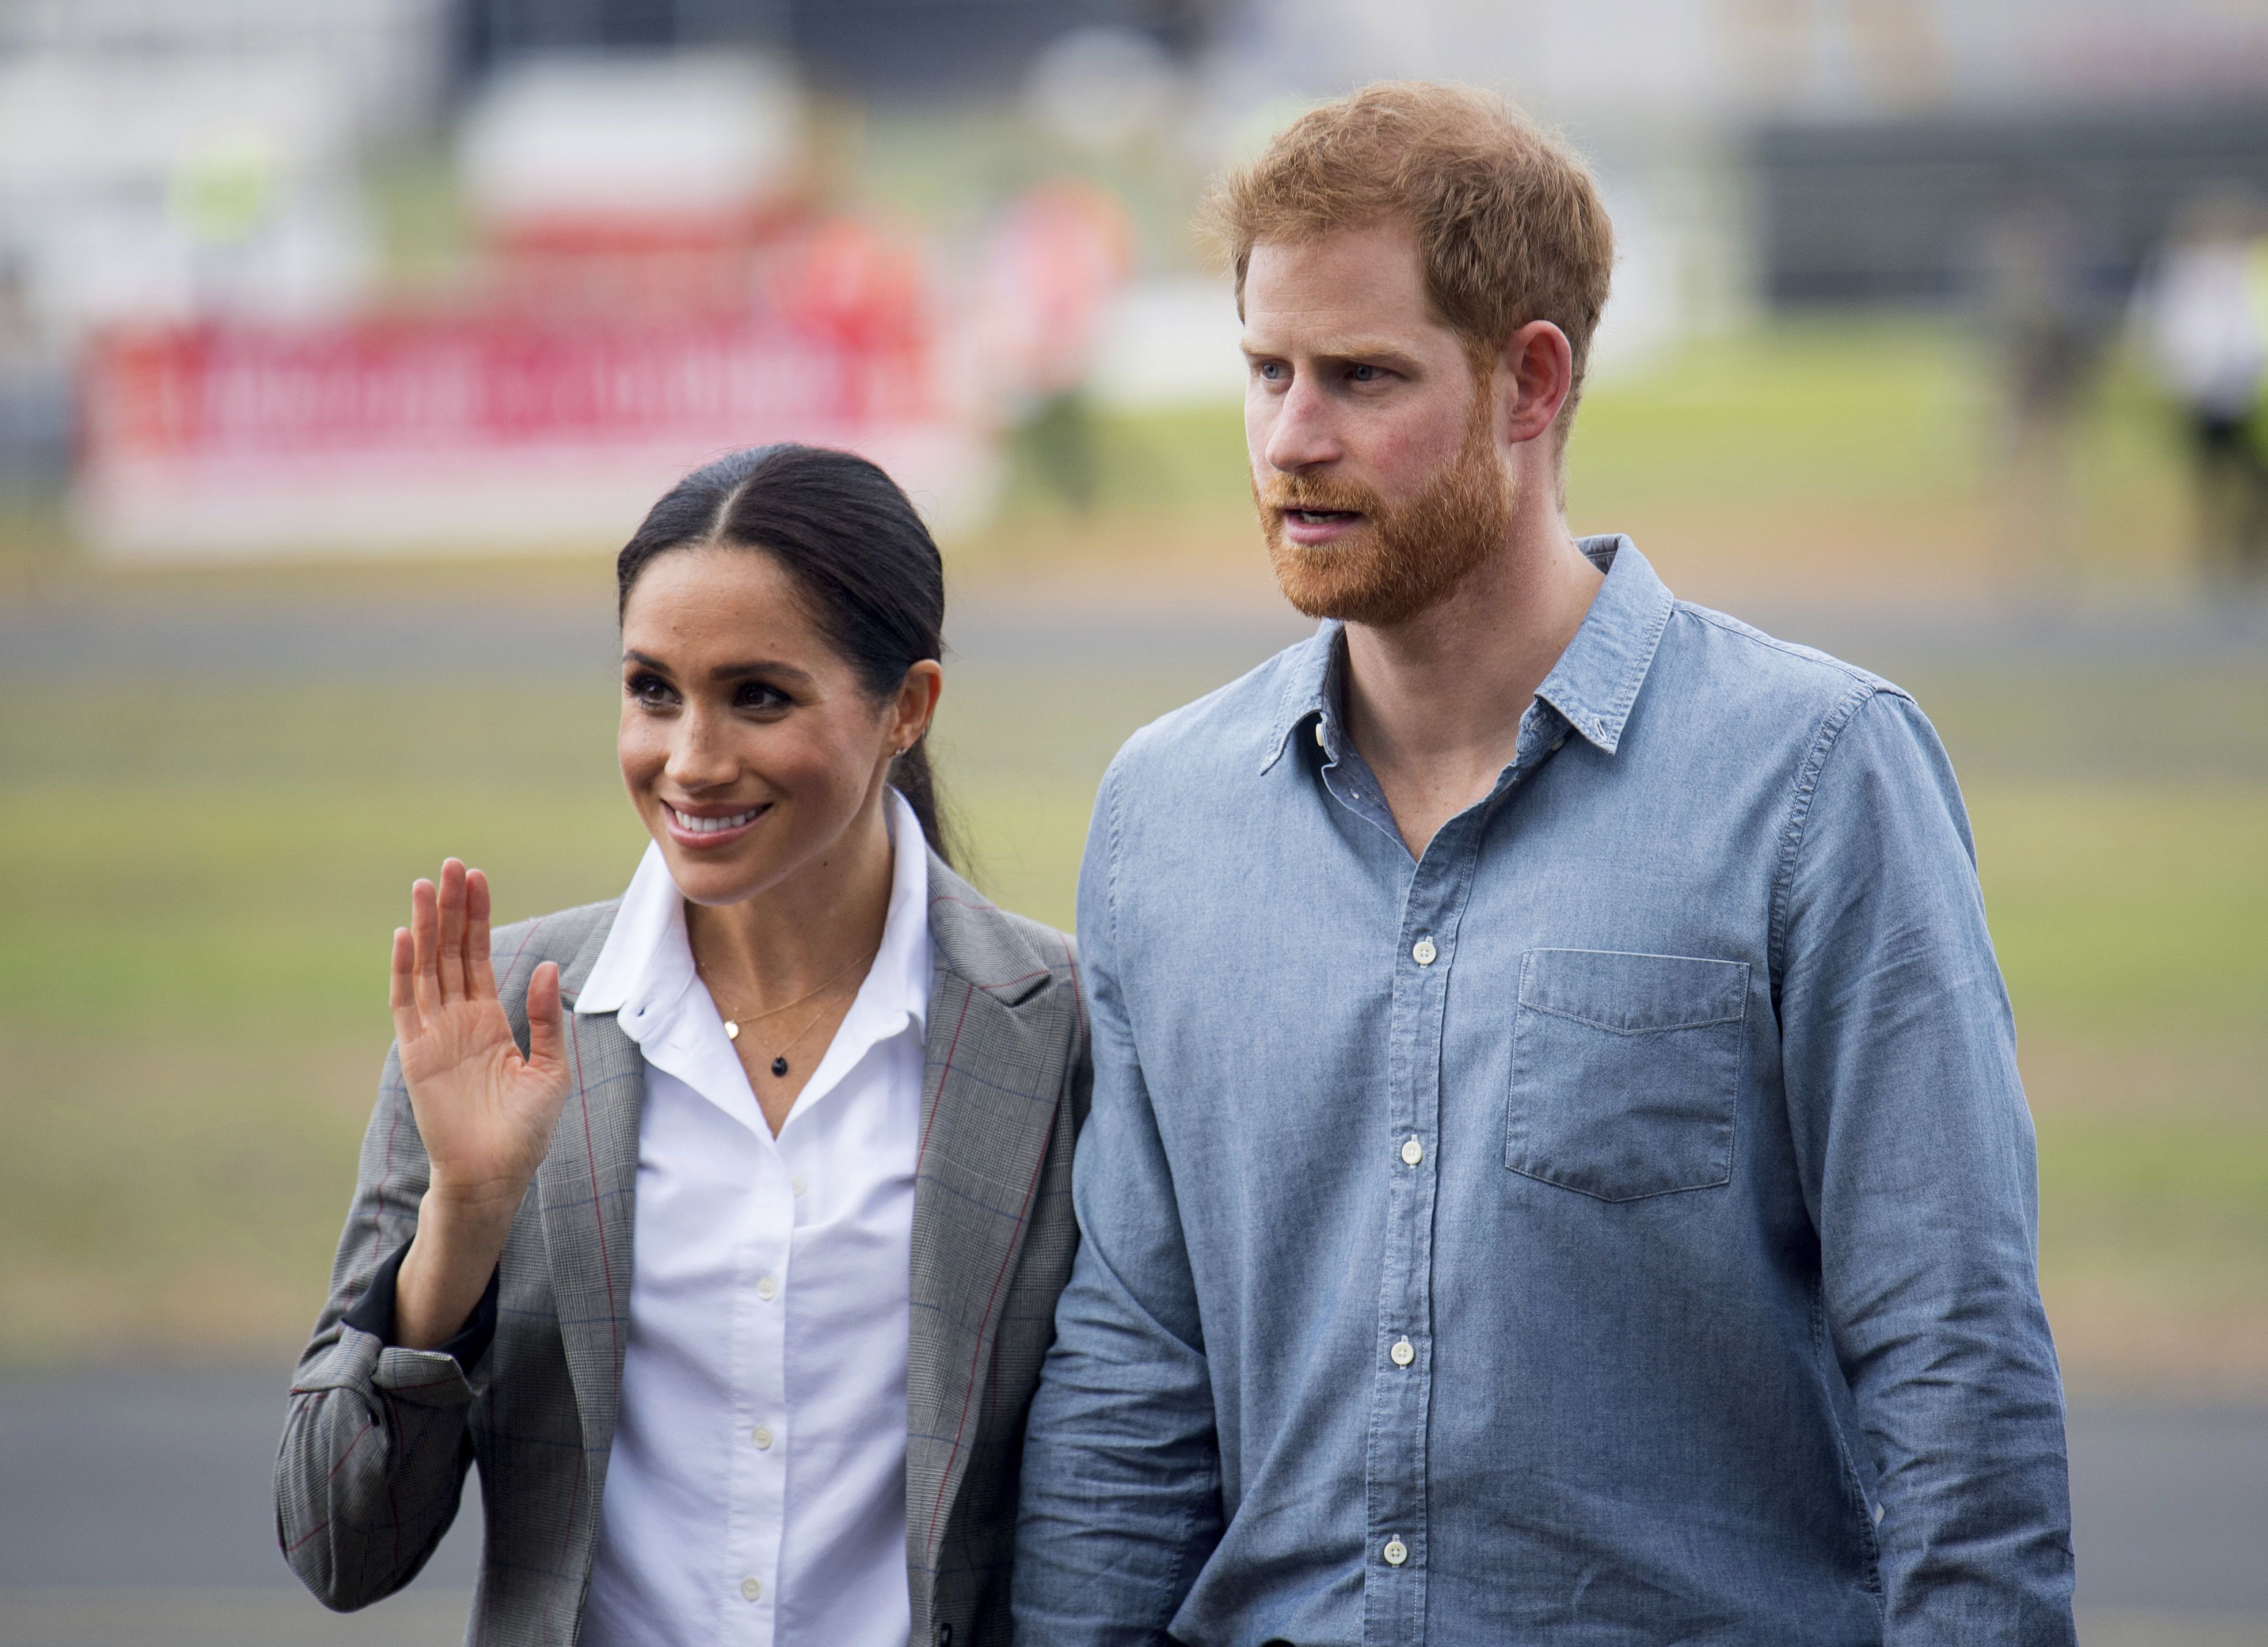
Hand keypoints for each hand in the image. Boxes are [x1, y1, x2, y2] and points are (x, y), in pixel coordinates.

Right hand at [389, 860, 568, 1226]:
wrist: (495, 1175)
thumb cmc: (525, 1130)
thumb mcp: (550, 1068)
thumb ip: (545, 1017)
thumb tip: (552, 967)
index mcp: (489, 1020)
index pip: (479, 955)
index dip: (478, 916)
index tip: (477, 877)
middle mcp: (458, 1020)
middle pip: (451, 951)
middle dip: (452, 909)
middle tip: (452, 865)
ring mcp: (434, 1034)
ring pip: (427, 968)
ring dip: (427, 927)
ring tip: (428, 884)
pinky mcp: (416, 1054)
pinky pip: (406, 1004)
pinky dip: (404, 969)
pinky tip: (407, 935)